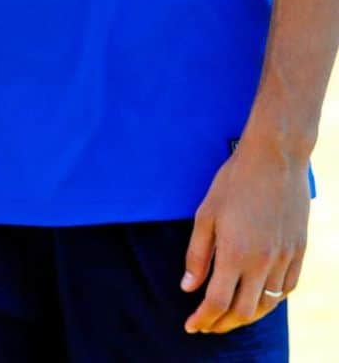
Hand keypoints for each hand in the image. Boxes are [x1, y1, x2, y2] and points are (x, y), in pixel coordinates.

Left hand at [182, 139, 308, 333]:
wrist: (275, 159)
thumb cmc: (234, 182)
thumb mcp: (206, 214)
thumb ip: (197, 255)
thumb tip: (188, 288)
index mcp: (235, 253)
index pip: (217, 301)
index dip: (203, 318)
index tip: (191, 326)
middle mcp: (263, 262)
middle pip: (243, 311)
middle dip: (222, 324)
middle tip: (207, 325)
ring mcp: (284, 259)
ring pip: (267, 305)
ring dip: (246, 317)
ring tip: (229, 318)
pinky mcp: (298, 252)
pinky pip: (286, 289)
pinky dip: (271, 301)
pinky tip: (259, 300)